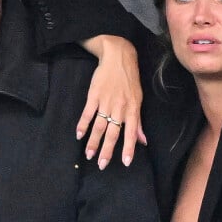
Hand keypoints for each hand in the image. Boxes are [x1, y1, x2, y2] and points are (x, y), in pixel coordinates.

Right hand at [77, 36, 144, 168]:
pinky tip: (79, 135)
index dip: (128, 148)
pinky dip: (82, 125)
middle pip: (112, 133)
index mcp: (132, 110)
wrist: (118, 57)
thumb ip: (138, 122)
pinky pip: (88, 113)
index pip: (131, 133)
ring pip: (99, 126)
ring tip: (88, 155)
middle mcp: (120, 108)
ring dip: (93, 141)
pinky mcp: (94, 95)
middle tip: (102, 165)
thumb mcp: (138, 100)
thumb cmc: (129, 80)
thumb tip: (142, 141)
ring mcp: (106, 102)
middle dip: (107, 150)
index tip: (125, 162)